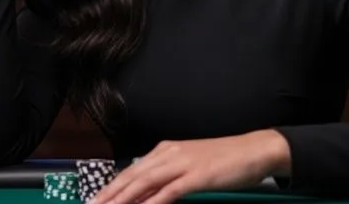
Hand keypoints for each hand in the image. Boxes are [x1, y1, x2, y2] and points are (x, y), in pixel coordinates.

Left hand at [91, 130, 290, 203]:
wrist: (253, 150)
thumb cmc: (224, 160)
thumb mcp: (190, 165)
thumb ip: (168, 177)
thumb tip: (147, 193)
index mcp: (166, 150)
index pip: (131, 170)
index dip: (111, 187)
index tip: (95, 200)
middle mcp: (170, 153)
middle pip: (132, 176)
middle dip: (108, 195)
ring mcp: (183, 163)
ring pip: (145, 182)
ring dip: (123, 199)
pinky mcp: (198, 175)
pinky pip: (170, 191)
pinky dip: (153, 202)